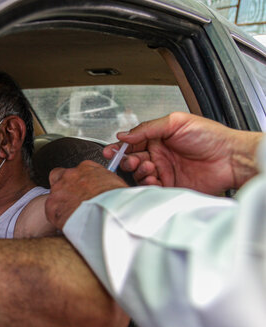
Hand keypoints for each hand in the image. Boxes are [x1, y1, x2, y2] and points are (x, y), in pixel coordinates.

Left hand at [45, 160, 127, 229]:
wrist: (108, 214)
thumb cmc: (117, 201)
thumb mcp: (116, 184)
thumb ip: (105, 182)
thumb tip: (106, 189)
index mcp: (87, 168)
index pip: (78, 171)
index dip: (80, 182)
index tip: (83, 189)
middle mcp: (70, 175)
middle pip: (60, 177)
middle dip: (65, 188)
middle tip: (74, 200)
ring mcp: (59, 190)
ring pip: (54, 194)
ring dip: (62, 203)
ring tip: (74, 215)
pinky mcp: (52, 206)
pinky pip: (51, 211)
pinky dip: (58, 217)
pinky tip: (69, 223)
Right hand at [103, 112, 261, 193]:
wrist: (229, 158)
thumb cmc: (210, 137)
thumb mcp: (176, 122)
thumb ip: (147, 128)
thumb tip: (124, 135)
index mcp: (158, 139)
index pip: (132, 144)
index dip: (119, 148)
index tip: (111, 151)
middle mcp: (159, 156)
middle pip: (131, 160)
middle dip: (126, 161)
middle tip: (131, 160)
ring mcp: (163, 172)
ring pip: (138, 175)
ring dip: (139, 172)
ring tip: (149, 167)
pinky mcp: (169, 187)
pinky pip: (150, 189)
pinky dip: (148, 185)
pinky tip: (154, 178)